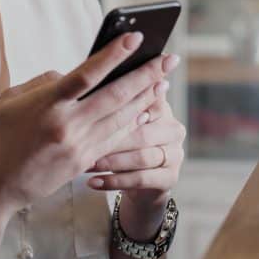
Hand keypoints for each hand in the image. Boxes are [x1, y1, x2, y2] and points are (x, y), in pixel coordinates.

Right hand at [0, 31, 174, 222]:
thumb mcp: (9, 100)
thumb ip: (43, 83)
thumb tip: (71, 74)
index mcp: (47, 103)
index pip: (88, 73)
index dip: (114, 54)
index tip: (136, 38)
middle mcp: (67, 124)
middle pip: (116, 95)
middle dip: (146, 75)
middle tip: (169, 59)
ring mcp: (77, 146)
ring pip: (121, 118)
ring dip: (146, 98)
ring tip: (163, 82)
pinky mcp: (82, 162)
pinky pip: (114, 139)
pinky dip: (132, 123)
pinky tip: (146, 112)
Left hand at [85, 59, 184, 213]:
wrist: (136, 179)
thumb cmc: (120, 141)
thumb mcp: (118, 118)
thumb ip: (111, 99)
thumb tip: (88, 76)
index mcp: (161, 107)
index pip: (147, 99)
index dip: (123, 102)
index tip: (94, 105)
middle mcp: (173, 128)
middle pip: (143, 130)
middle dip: (111, 137)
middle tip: (83, 140)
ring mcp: (175, 154)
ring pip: (142, 156)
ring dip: (111, 161)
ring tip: (86, 164)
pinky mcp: (170, 178)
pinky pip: (141, 179)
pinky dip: (115, 181)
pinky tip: (93, 181)